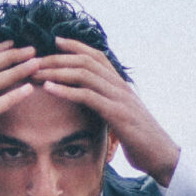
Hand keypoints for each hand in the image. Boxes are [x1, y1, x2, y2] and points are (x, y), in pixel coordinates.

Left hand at [27, 39, 181, 187]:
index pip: (96, 57)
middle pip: (86, 61)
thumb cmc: (138, 139)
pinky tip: (49, 88)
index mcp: (119, 85)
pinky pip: (88, 97)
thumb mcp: (119, 118)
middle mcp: (119, 86)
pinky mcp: (117, 114)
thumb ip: (106, 107)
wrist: (160, 154)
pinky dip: (66, 90)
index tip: (55, 41)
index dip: (76, 46)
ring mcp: (119, 98)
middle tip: (34, 59)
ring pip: (85, 74)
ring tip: (36, 72)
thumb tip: (90, 106)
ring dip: (57, 71)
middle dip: (58, 58)